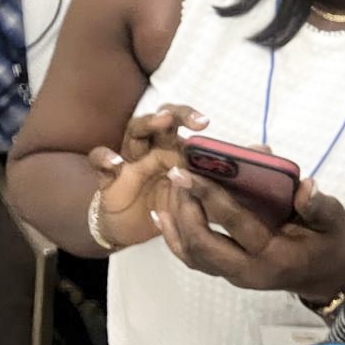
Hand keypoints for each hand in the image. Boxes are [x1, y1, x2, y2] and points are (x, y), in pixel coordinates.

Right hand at [88, 103, 207, 248]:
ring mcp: (129, 160)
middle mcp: (152, 148)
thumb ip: (208, 184)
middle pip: (159, 120)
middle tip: (180, 118)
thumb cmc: (165, 204)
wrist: (133, 229)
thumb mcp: (189, 195)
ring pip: (133, 131)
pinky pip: (100, 161)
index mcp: (172, 149)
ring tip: (160, 122)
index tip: (205, 123)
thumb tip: (244, 178)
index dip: (190, 117)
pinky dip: (104, 158)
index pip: (180, 124)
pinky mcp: (108, 178)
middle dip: (172, 114)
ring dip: (146, 124)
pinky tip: (115, 163)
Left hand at [155, 167, 344, 299]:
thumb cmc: (329, 243)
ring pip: (192, 255)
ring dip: (177, 222)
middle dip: (185, 209)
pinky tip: (163, 215)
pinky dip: (175, 237)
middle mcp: (248, 271)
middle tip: (177, 175)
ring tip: (170, 188)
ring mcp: (235, 276)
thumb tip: (305, 185)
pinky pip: (194, 259)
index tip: (191, 172)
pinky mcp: (228, 273)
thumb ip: (319, 205)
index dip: (211, 197)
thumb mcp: (334, 221)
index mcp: (274, 255)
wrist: (326, 278)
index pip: (236, 224)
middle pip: (203, 245)